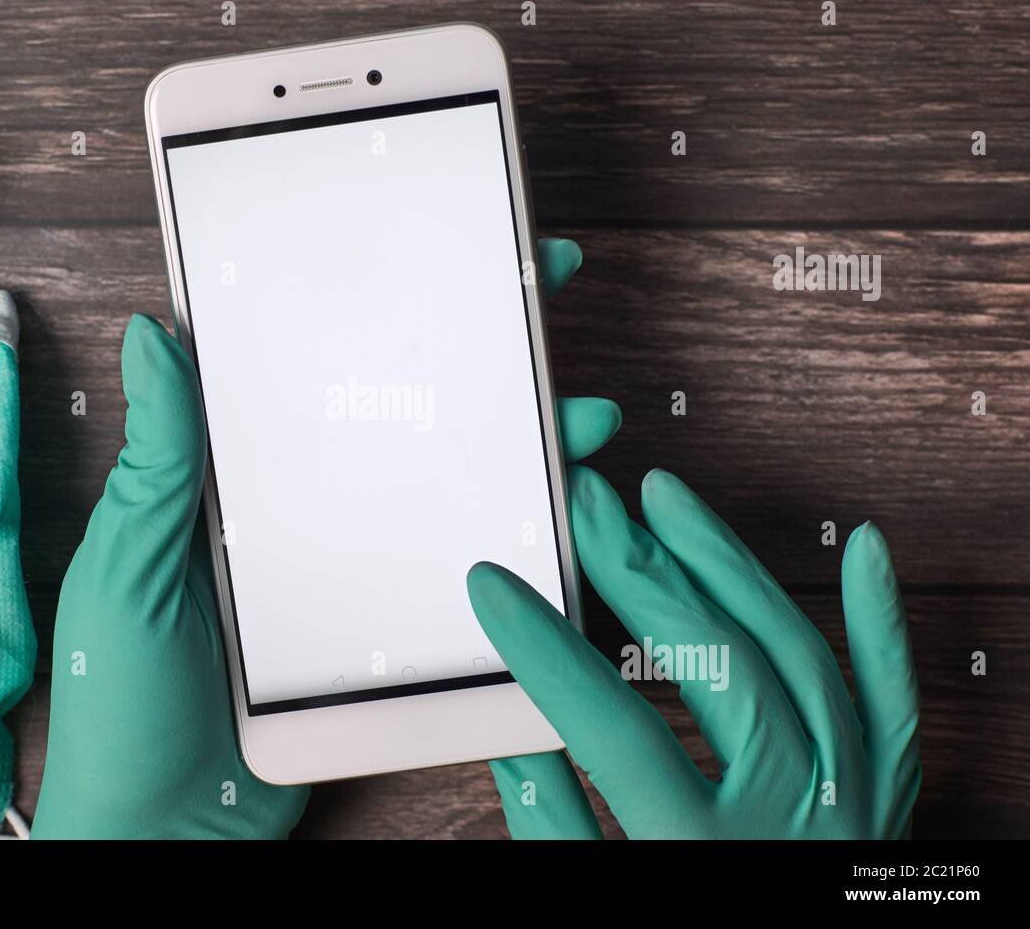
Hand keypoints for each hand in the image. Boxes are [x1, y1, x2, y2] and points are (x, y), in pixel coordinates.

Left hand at [32, 238, 615, 837]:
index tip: (429, 247)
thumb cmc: (121, 698)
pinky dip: (514, 543)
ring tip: (580, 415)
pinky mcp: (386, 633)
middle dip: (477, 353)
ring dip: (518, 445)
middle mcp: (303, 510)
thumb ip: (160, 461)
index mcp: (233, 477)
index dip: (370, 306)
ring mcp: (351, 570)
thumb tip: (154, 332)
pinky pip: (456, 577)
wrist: (161, 829)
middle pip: (399, 413)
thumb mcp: (132, 565)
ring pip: (445, 486)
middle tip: (542, 299)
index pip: (308, 368)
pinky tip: (561, 520)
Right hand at [471, 468, 920, 838]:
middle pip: (715, 667)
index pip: (610, 728)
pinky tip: (860, 546)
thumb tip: (515, 737)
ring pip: (799, 658)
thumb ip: (554, 830)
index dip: (543, 648)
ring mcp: (850, 805)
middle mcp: (787, 822)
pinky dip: (880, 621)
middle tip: (590, 506)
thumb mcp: (600, 908)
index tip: (492, 586)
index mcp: (698, 857)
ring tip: (668, 499)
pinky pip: (894, 701)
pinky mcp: (886, 799)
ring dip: (729, 565)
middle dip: (642, 573)